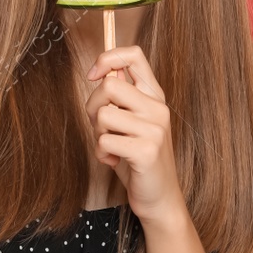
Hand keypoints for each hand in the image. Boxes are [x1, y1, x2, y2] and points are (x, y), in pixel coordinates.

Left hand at [83, 45, 182, 221]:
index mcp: (155, 96)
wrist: (160, 197)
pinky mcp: (146, 151)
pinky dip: (101, 153)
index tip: (93, 75)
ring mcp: (155, 129)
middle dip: (92, 106)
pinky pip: (105, 141)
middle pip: (109, 86)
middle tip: (100, 127)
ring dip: (98, 135)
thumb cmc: (139, 158)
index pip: (134, 55)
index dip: (107, 58)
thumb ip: (122, 98)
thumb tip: (105, 72)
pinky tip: (114, 161)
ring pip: (103, 115)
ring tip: (111, 146)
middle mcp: (158, 108)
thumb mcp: (132, 122)